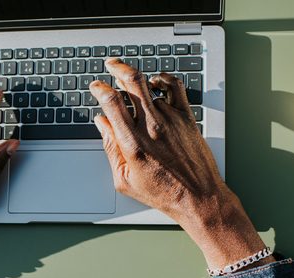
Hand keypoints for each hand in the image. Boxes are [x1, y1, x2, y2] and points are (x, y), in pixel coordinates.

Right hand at [90, 59, 225, 221]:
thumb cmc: (163, 193)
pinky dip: (163, 78)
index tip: (96, 86)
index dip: (100, 88)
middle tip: (110, 65)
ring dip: (137, 81)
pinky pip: (175, 87)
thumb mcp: (124, 179)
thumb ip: (110, 147)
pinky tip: (156, 82)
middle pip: (132, 81)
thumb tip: (101, 123)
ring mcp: (171, 119)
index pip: (112, 102)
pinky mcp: (187, 118)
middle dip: (117, 68)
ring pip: (150, 87)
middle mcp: (151, 126)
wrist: (198, 197)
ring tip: (130, 80)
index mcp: (132, 143)